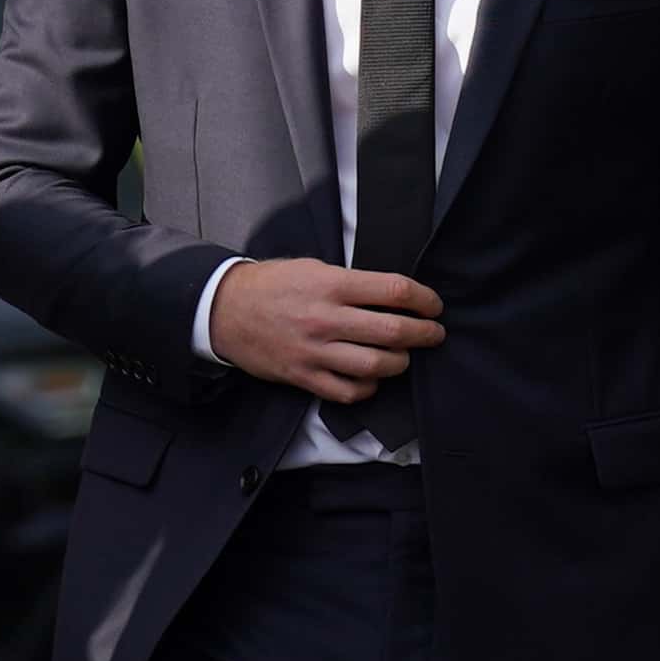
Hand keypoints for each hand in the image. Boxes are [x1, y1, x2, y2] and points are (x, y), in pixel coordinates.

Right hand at [209, 258, 444, 403]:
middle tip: (434, 333)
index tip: (434, 305)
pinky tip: (373, 376)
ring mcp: (315, 351)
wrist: (225, 310)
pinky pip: (348, 391)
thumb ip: (353, 282)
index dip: (424, 299)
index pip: (394, 290)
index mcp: (332, 285)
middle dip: (424, 334)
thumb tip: (396, 294)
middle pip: (393, 331)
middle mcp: (326, 319)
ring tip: (405, 356)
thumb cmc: (274, 284)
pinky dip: (369, 386)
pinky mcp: (303, 376)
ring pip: (376, 365)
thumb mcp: (315, 268)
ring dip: (401, 362)